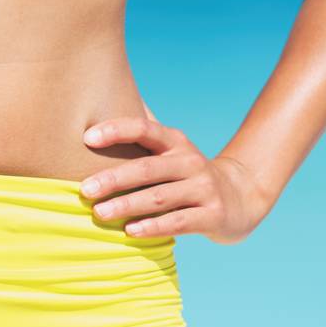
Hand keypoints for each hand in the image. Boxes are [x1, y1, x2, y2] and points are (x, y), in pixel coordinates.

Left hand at [80, 115, 274, 244]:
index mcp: (176, 142)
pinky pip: (178, 222)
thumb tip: (108, 95)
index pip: (144, 129)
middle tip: (84, 189)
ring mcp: (204, 188)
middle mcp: (191, 161)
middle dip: (113, 178)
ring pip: (159, 197)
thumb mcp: (172, 149)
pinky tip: (129, 231)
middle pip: (147, 168)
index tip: (87, 138)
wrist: (240, 198)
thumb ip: (144, 131)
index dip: (116, 130)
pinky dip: (152, 226)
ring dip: (127, 205)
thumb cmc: (189, 173)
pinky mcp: (212, 215)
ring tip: (99, 213)